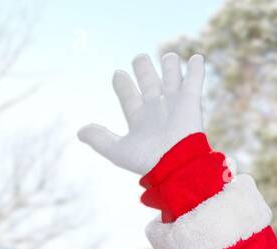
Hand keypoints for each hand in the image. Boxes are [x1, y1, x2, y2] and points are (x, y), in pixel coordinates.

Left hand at [77, 52, 204, 175]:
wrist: (175, 163)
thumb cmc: (147, 160)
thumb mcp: (118, 150)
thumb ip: (99, 139)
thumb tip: (80, 132)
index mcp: (139, 119)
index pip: (129, 97)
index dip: (123, 85)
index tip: (117, 74)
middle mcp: (156, 109)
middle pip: (150, 84)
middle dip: (144, 70)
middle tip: (139, 58)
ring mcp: (174, 104)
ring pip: (172, 79)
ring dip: (171, 67)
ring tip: (169, 57)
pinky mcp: (191, 101)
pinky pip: (194, 81)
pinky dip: (196, 69)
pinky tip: (196, 58)